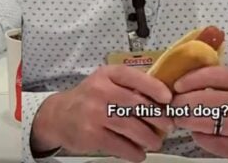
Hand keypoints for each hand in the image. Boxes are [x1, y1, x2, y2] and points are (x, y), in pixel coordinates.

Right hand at [31, 65, 173, 162]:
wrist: (58, 115)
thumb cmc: (89, 98)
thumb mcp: (106, 82)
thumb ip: (129, 85)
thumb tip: (162, 98)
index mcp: (107, 75)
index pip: (135, 78)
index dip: (155, 88)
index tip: (169, 99)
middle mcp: (100, 91)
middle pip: (137, 104)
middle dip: (158, 118)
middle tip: (168, 126)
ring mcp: (95, 113)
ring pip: (131, 127)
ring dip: (149, 138)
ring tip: (156, 143)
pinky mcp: (91, 135)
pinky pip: (119, 145)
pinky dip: (133, 152)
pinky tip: (139, 153)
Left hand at [170, 67, 227, 162]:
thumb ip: (223, 83)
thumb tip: (187, 80)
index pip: (216, 75)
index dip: (192, 79)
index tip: (177, 85)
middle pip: (206, 99)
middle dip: (183, 102)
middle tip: (172, 105)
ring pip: (205, 121)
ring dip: (186, 120)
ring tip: (178, 118)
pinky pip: (209, 140)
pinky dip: (198, 136)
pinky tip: (197, 133)